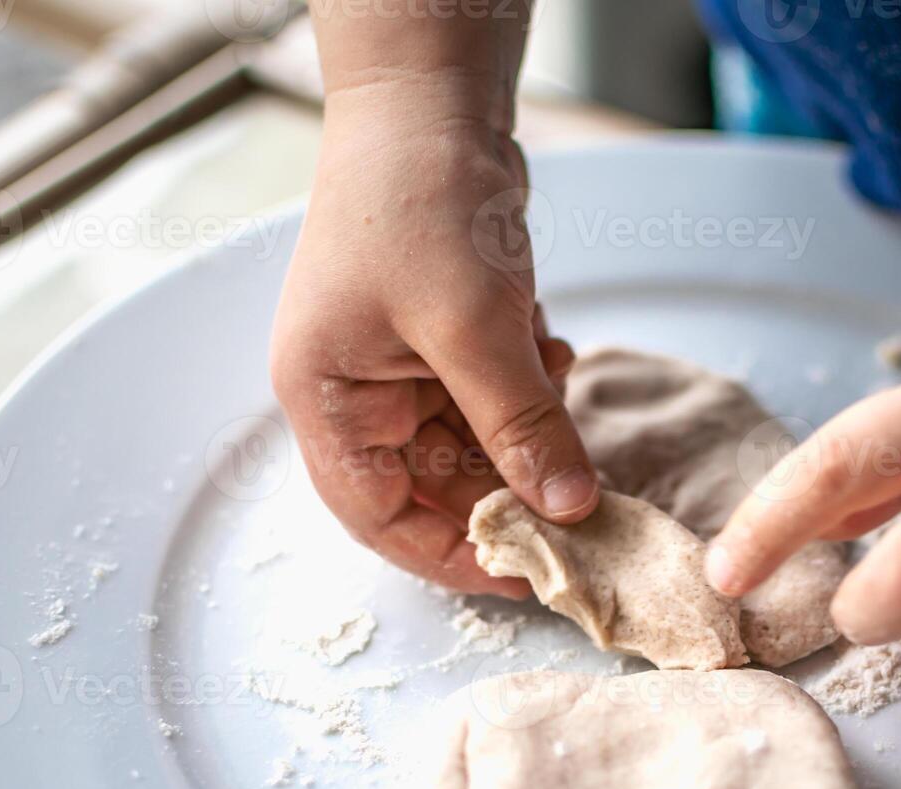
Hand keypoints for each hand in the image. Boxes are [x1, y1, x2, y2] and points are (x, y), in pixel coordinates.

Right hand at [271, 97, 598, 597]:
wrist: (430, 102)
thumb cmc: (419, 204)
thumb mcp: (474, 328)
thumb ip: (521, 426)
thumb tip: (570, 508)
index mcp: (327, 399)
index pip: (378, 516)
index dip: (450, 556)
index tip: (525, 574)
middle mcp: (355, 391)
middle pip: (431, 483)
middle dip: (504, 484)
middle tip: (573, 494)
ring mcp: (398, 363)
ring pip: (471, 439)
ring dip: (524, 426)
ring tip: (554, 378)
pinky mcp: (441, 337)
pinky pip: (490, 394)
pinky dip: (527, 386)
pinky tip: (548, 345)